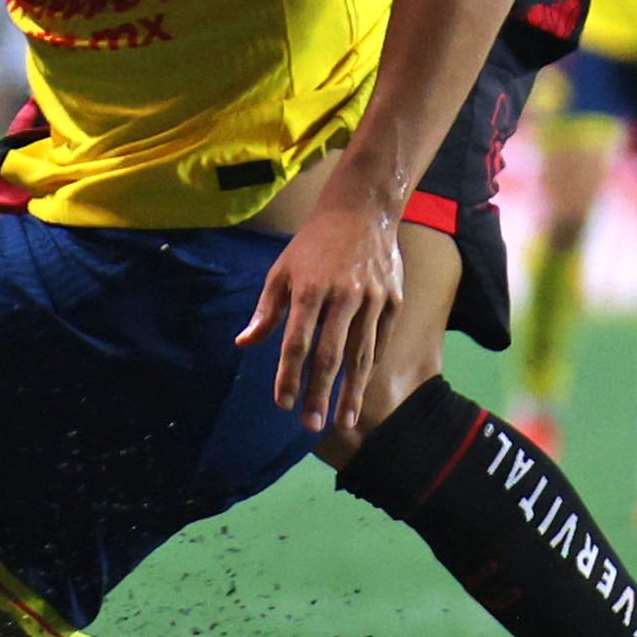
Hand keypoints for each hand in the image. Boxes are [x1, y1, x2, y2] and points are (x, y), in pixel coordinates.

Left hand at [235, 200, 403, 434]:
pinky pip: (380, 340)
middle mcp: (342, 295)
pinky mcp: (393, 300)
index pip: (297, 341)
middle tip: (311, 425)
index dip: (289, 374)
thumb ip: (266, 311)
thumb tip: (244, 344)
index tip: (283, 404)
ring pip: (361, 353)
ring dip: (351, 390)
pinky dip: (369, 365)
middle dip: (320, 393)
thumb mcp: (282, 270)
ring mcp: (372, 298)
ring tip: (343, 420)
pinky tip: (359, 388)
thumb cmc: (314, 245)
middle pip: (331, 354)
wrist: (362, 211)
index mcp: (309, 288)